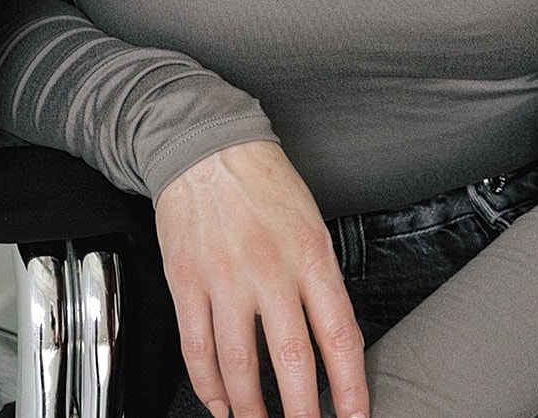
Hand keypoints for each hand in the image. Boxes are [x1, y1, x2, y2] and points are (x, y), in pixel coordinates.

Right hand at [154, 141, 368, 417]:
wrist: (206, 145)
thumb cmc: (262, 179)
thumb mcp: (310, 220)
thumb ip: (320, 277)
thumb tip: (331, 337)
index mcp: (309, 254)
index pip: (339, 336)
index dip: (351, 388)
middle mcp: (270, 271)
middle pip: (291, 362)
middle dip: (303, 414)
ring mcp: (224, 280)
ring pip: (239, 367)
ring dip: (251, 411)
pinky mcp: (187, 283)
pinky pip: (197, 350)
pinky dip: (208, 387)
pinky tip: (219, 404)